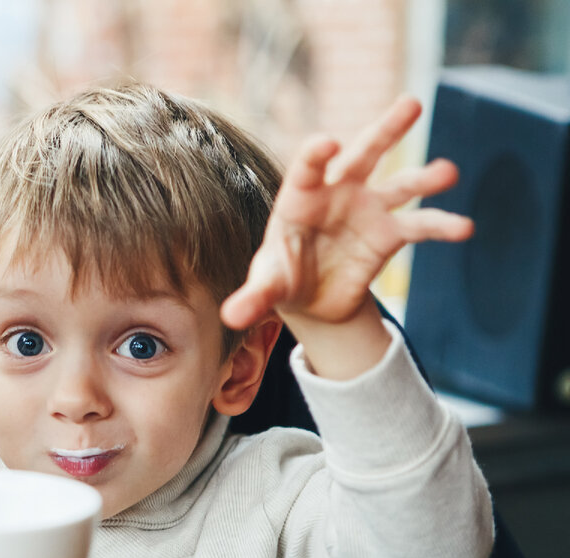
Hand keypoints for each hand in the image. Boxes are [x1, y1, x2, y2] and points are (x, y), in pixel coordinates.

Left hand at [220, 96, 473, 331]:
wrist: (310, 297)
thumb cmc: (281, 278)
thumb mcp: (267, 288)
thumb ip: (253, 298)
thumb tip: (231, 317)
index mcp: (300, 198)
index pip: (308, 168)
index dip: (316, 154)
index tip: (328, 142)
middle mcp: (338, 193)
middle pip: (363, 154)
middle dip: (386, 129)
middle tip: (411, 103)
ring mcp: (368, 209)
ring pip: (400, 183)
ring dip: (425, 176)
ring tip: (448, 172)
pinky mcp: (389, 233)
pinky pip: (419, 224)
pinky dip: (441, 225)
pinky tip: (464, 227)